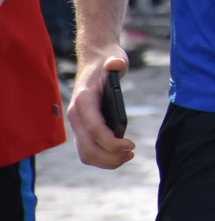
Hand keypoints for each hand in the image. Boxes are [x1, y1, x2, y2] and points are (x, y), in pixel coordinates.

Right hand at [69, 51, 134, 167]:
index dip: (112, 143)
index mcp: (83, 100)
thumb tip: (116, 64)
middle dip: (110, 157)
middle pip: (88, 148)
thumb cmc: (106, 63)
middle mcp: (76, 115)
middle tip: (131, 154)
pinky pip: (87, 150)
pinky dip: (102, 157)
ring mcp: (77, 123)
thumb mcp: (113, 59)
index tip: (131, 145)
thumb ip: (115, 61)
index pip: (95, 130)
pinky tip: (119, 154)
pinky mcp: (81, 128)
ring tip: (127, 157)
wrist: (93, 61)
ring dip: (106, 161)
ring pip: (85, 153)